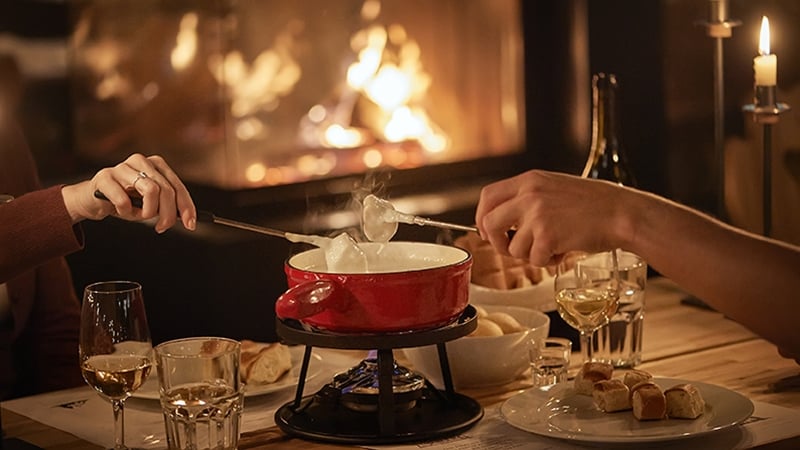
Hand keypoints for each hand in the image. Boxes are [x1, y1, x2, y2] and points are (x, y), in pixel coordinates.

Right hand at [61, 153, 196, 232]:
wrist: (93, 199)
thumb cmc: (125, 201)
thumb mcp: (150, 204)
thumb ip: (168, 206)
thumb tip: (188, 219)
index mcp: (156, 164)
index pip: (177, 186)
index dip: (186, 206)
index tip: (190, 224)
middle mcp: (141, 161)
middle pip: (166, 189)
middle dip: (168, 214)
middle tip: (161, 227)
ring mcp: (122, 167)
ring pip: (151, 190)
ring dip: (147, 212)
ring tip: (138, 215)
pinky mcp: (104, 177)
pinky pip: (124, 200)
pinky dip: (125, 212)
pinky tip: (120, 210)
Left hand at [474, 170, 632, 265]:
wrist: (622, 213)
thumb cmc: (595, 204)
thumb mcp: (555, 188)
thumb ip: (529, 199)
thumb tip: (503, 222)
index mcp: (529, 180)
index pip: (488, 196)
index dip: (482, 217)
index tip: (487, 231)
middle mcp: (529, 195)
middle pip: (489, 223)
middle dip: (497, 242)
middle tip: (511, 249)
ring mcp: (537, 215)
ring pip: (513, 248)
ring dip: (531, 254)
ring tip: (554, 246)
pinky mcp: (547, 236)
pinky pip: (534, 259)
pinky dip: (548, 261)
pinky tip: (564, 250)